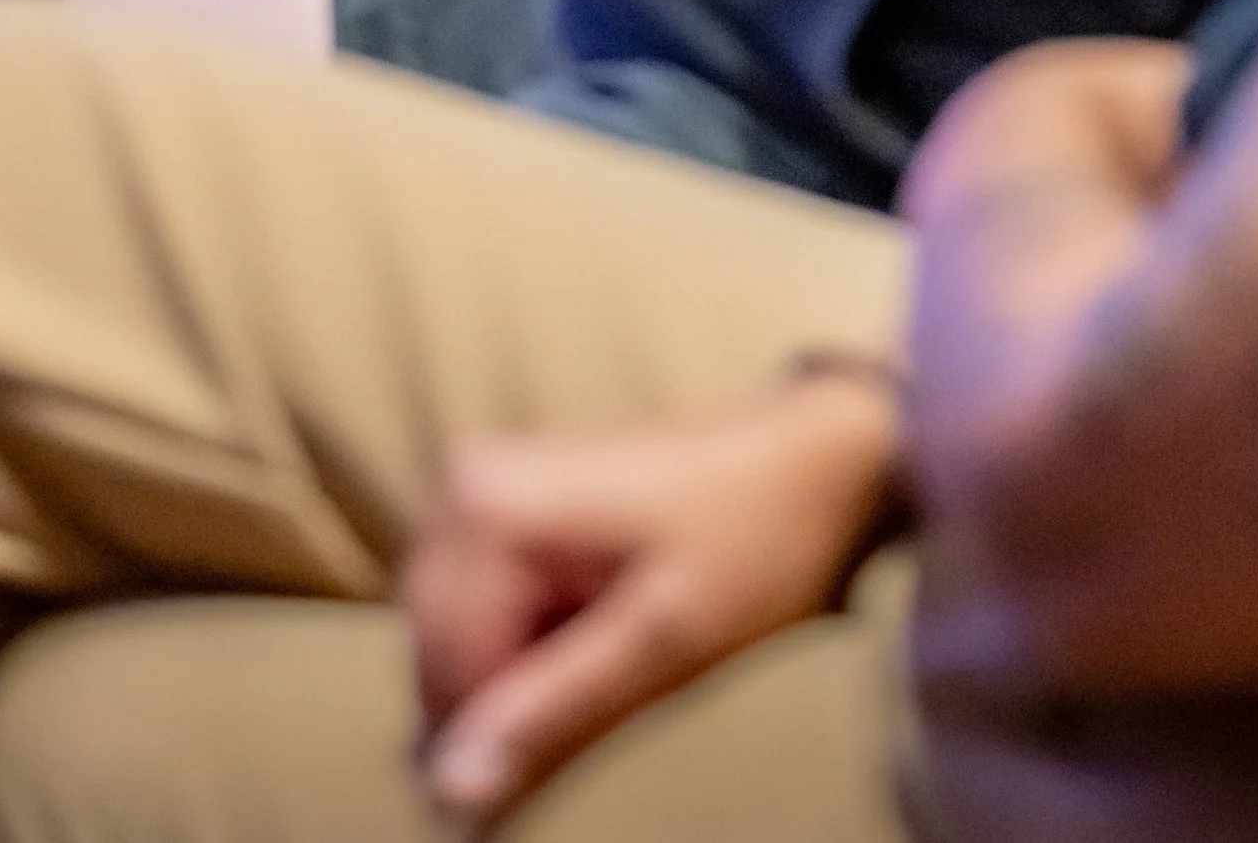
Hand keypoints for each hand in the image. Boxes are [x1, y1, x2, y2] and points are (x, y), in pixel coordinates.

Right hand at [405, 373, 904, 825]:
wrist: (818, 454)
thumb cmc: (758, 537)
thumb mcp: (665, 641)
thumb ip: (554, 713)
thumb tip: (450, 793)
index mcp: (490, 507)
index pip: (445, 677)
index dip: (489, 749)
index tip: (536, 803)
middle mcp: (467, 485)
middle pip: (438, 657)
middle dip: (497, 716)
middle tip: (595, 733)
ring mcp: (487, 488)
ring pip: (456, 642)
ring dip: (511, 689)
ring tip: (606, 688)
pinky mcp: (513, 506)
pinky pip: (483, 612)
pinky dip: (525, 655)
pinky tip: (592, 661)